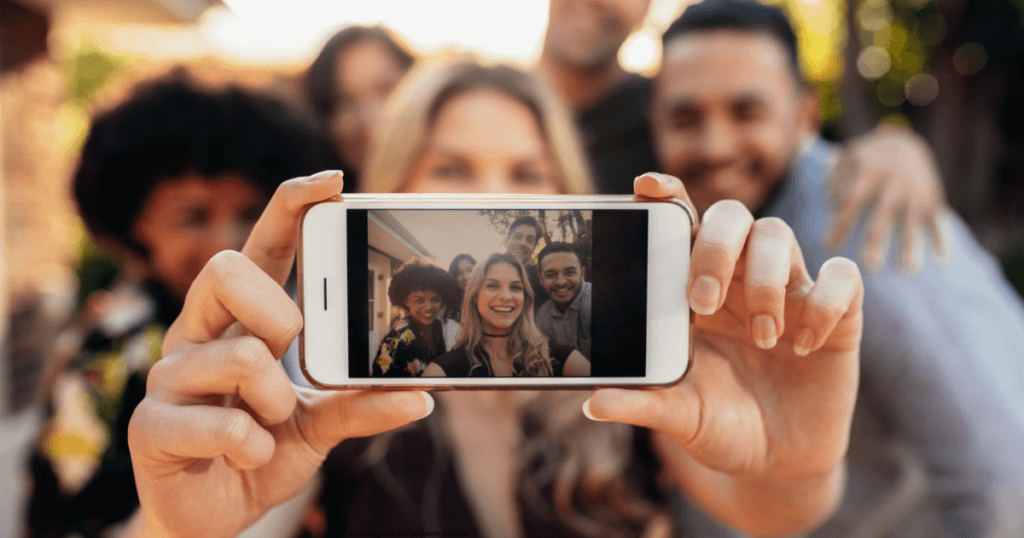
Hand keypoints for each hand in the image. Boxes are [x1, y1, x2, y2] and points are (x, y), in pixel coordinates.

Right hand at [127, 171, 432, 537]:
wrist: (216, 511)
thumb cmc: (265, 448)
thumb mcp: (322, 423)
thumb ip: (360, 401)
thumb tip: (420, 394)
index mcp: (240, 319)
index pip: (261, 245)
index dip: (290, 207)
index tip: (332, 182)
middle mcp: (199, 333)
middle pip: (225, 268)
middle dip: (276, 308)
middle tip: (292, 347)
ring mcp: (169, 377)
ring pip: (235, 354)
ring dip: (276, 400)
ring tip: (274, 424)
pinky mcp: (150, 426)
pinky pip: (216, 423)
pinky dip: (250, 446)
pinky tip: (248, 455)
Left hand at [586, 173, 862, 530]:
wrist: (778, 462)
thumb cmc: (721, 425)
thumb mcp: (679, 417)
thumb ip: (642, 403)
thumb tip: (592, 403)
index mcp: (696, 290)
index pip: (683, 223)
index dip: (668, 195)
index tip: (647, 187)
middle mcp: (741, 280)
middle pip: (731, 215)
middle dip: (714, 247)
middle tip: (701, 301)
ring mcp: (791, 292)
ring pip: (779, 234)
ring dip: (765, 281)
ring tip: (762, 338)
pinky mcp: (839, 315)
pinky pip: (843, 277)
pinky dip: (825, 304)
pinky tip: (805, 345)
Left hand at [826, 125, 950, 272]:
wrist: (903, 144)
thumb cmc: (864, 161)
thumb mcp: (845, 161)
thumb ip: (835, 182)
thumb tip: (836, 207)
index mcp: (869, 173)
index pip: (852, 202)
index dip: (842, 223)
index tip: (830, 246)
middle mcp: (894, 183)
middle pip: (883, 216)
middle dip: (877, 241)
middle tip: (868, 266)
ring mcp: (915, 192)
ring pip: (912, 222)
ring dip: (910, 246)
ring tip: (907, 270)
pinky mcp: (932, 199)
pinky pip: (937, 220)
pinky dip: (941, 237)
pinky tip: (941, 257)